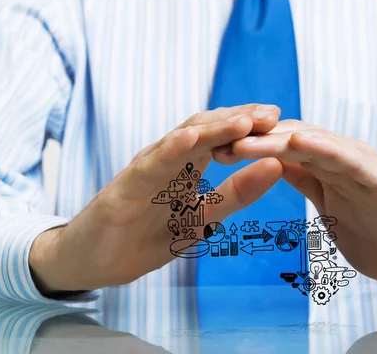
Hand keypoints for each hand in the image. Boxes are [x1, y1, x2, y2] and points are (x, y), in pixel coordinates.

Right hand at [30, 104, 283, 292]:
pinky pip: (150, 165)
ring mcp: (145, 170)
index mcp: (187, 165)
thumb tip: (275, 167)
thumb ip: (235, 195)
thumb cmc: (145, 236)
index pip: (222, 137)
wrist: (95, 262)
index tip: (282, 122)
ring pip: (181, 141)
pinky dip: (170, 150)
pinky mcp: (124, 187)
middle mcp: (167, 159)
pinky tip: (190, 139)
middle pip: (206, 129)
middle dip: (239, 120)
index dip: (251, 128)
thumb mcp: (202, 218)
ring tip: (243, 121)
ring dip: (212, 129)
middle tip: (272, 115)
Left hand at [217, 120, 376, 290]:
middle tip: (217, 138)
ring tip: (246, 133)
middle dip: (253, 137)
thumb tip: (274, 161)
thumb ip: (306, 179)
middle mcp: (342, 159)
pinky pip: (351, 160)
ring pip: (316, 143)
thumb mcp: (330, 204)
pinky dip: (326, 148)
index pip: (280, 149)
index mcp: (326, 166)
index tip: (211, 149)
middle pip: (291, 140)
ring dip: (279, 137)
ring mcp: (364, 166)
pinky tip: (300, 140)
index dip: (247, 147)